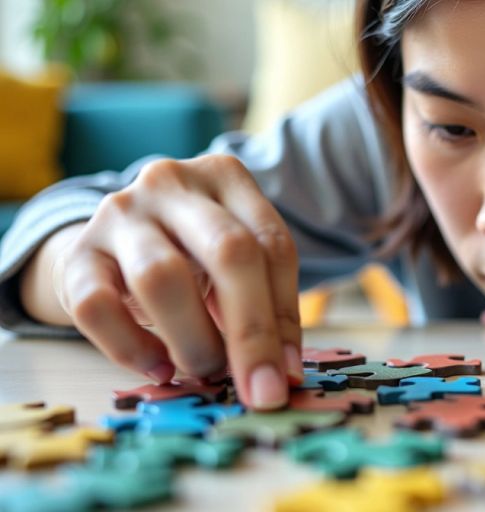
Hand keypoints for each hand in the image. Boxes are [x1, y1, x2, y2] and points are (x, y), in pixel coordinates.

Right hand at [43, 155, 303, 408]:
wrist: (114, 241)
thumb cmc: (193, 254)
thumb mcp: (237, 262)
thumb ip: (265, 303)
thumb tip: (282, 373)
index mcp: (225, 176)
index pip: (271, 244)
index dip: (284, 314)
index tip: (287, 372)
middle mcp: (171, 183)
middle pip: (227, 251)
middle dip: (251, 331)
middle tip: (259, 389)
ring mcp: (119, 213)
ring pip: (161, 277)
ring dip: (194, 339)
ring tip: (207, 369)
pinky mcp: (77, 253)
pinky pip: (99, 307)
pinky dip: (132, 348)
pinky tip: (160, 368)